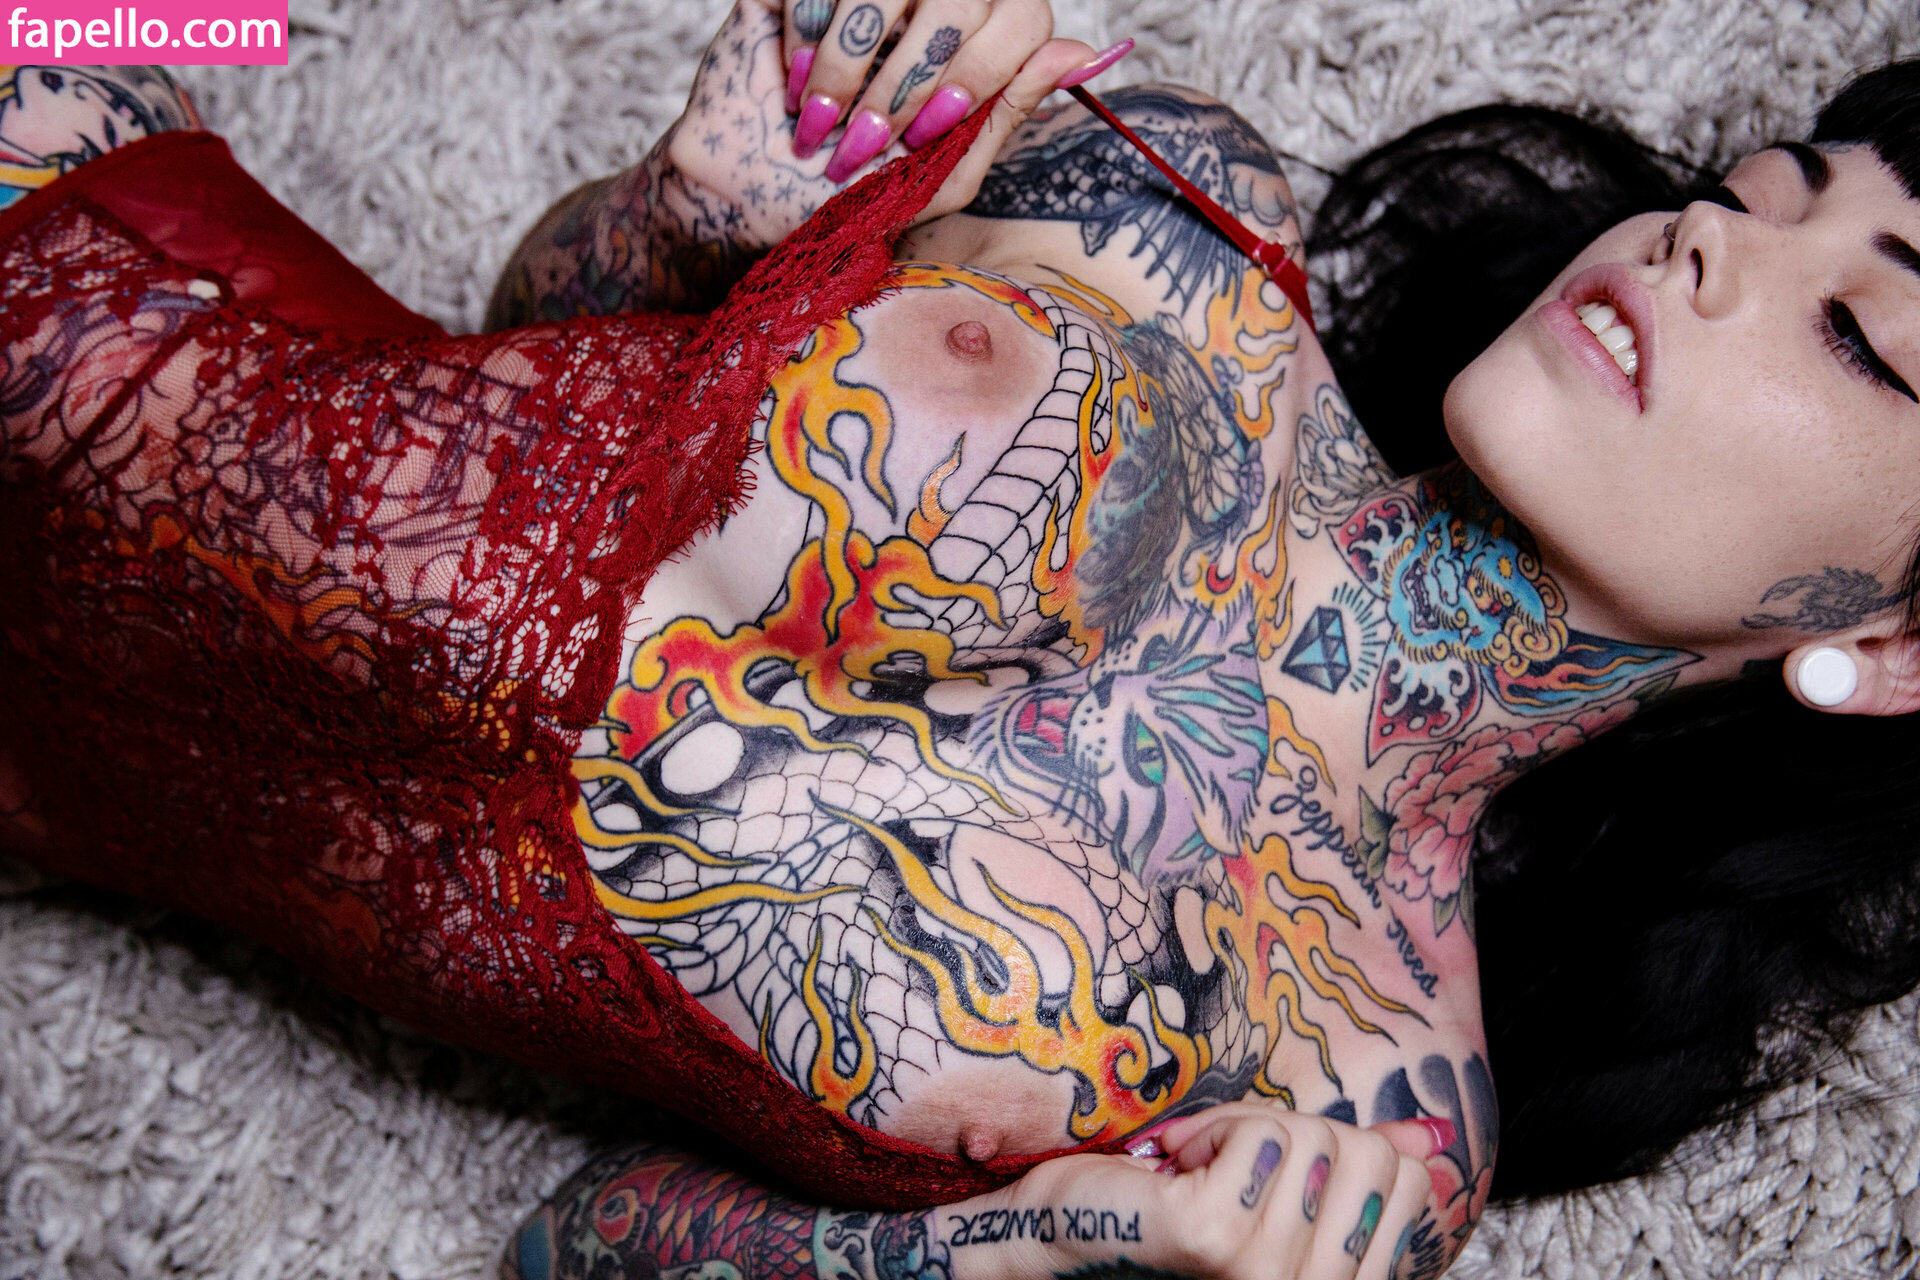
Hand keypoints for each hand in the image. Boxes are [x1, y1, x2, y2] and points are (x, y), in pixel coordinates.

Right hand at [775, 0, 1116, 190]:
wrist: (753, 196)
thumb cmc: (855, 192)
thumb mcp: (946, 173)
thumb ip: (1009, 111)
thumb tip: (1084, 50)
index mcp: (973, 37)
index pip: (1020, 12)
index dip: (981, 70)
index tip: (927, 129)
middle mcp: (926, 0)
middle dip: (909, 79)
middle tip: (866, 140)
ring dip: (852, 66)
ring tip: (821, 123)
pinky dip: (806, 40)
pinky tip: (794, 83)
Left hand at [958, 1105, 1439, 1279]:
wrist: (1066, 1231)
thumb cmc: (1173, 1200)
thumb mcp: (1279, 1178)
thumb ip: (1354, 1166)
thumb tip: (1431, 1138)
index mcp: (1340, 1279)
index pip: (1405, 1175)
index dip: (1337, 1144)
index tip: (1271, 1169)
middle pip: (1365, 1148)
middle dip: (1293, 1129)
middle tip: (1230, 1162)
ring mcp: (1264, 1271)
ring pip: (1308, 1134)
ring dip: (1240, 1128)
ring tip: (1195, 1168)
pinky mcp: (1215, 1237)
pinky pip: (1256, 1132)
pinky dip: (1210, 1129)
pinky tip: (1172, 1169)